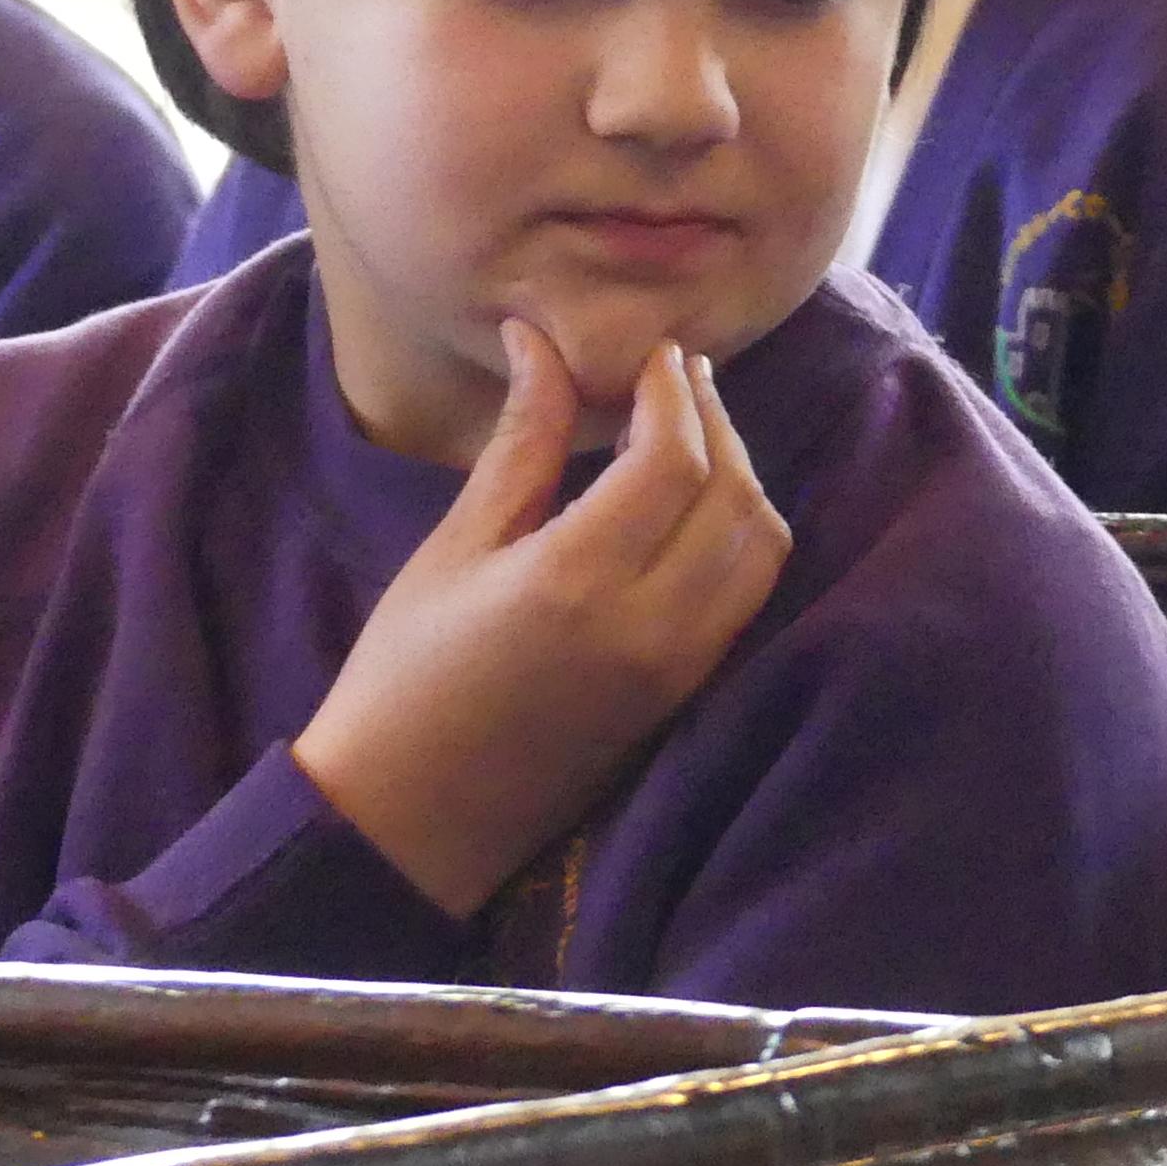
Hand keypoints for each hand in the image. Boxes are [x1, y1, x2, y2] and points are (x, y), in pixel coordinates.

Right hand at [297, 324, 790, 918]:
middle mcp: (649, 626)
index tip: (654, 352)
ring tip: (691, 432)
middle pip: (734, 494)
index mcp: (577, 581)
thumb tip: (542, 342)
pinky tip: (698, 504)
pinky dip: (741, 535)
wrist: (410, 823)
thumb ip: (524, 444)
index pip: (675, 458)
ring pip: (760, 547)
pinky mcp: (686, 697)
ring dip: (741, 476)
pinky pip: (747, 596)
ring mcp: (678, 669)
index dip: (675, 392)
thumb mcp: (456, 548)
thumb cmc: (406, 678)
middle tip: (676, 375)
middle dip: (716, 421)